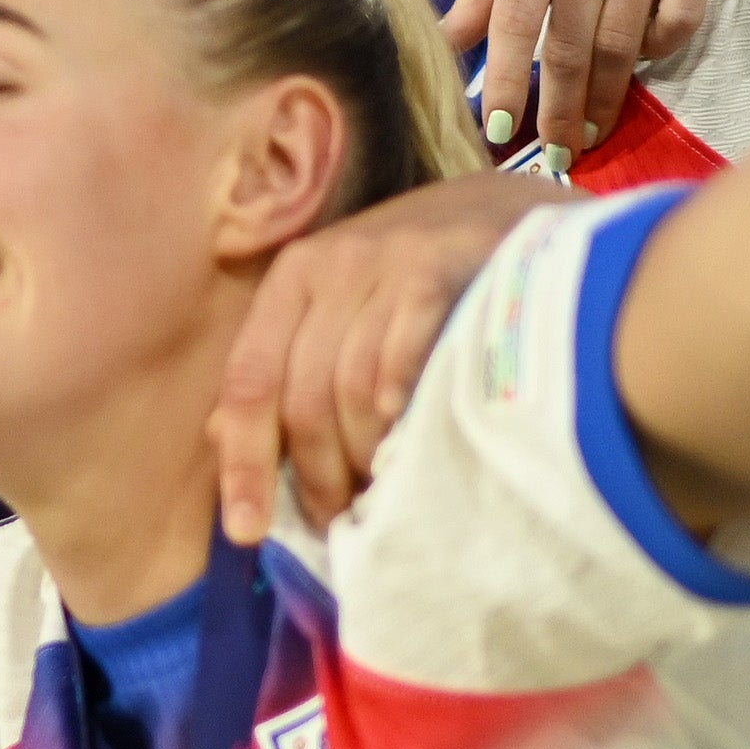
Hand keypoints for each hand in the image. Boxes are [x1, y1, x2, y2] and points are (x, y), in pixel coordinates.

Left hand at [213, 169, 564, 537]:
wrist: (525, 218)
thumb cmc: (432, 280)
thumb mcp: (353, 305)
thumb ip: (296, 360)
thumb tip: (224, 441)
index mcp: (295, 276)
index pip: (250, 381)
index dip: (244, 462)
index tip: (246, 530)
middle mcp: (334, 261)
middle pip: (303, 396)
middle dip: (317, 472)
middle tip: (341, 517)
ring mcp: (389, 260)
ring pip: (352, 386)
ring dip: (363, 454)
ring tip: (382, 490)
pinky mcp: (443, 265)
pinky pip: (406, 348)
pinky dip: (398, 397)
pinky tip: (404, 430)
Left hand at [452, 0, 730, 153]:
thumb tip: (438, 48)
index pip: (516, 16)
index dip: (506, 79)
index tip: (499, 132)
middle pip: (572, 41)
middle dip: (560, 110)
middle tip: (556, 155)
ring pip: (625, 41)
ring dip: (608, 99)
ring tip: (593, 134)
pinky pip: (678, 21)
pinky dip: (659, 52)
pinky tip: (643, 64)